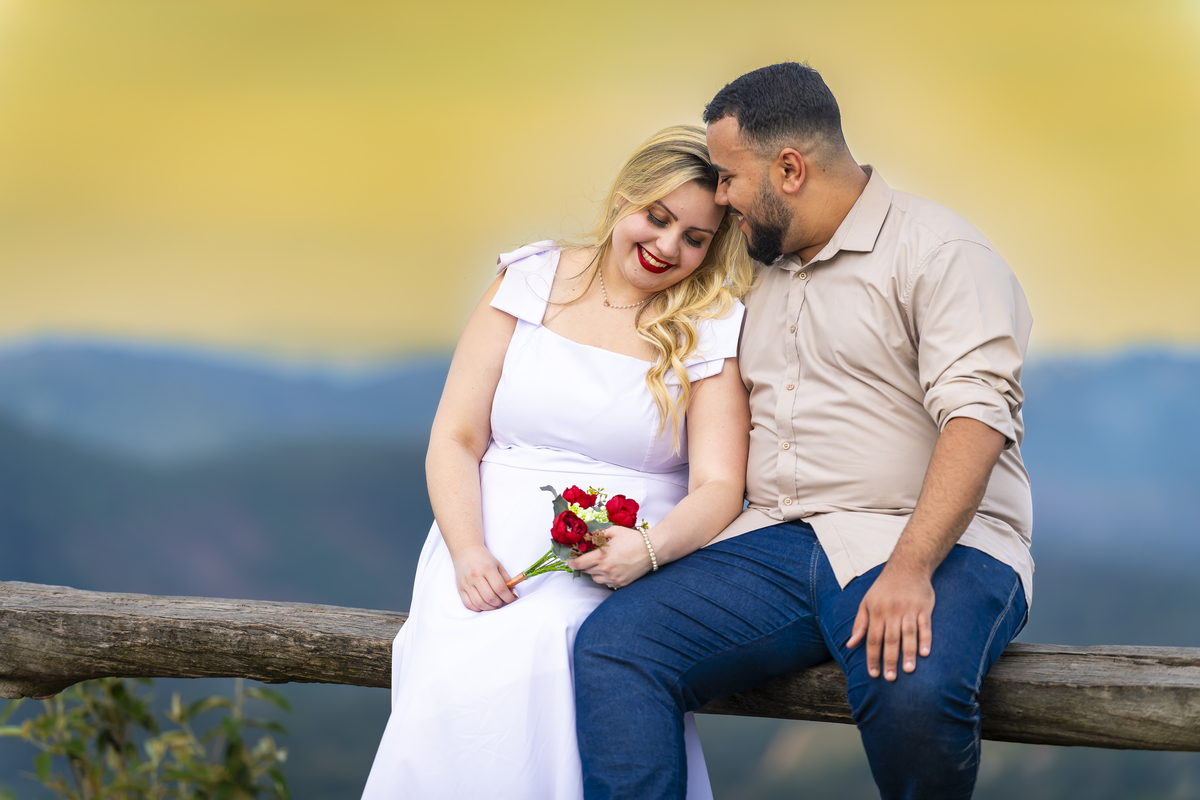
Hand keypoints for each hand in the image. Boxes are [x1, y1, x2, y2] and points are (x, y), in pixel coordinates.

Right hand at [452, 545, 516, 611]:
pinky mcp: (460, 588)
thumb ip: (506, 579)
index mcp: (487, 568)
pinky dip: (478, 608)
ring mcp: (466, 583)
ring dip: (490, 607)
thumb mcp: (498, 565)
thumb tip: (513, 594)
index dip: (508, 597)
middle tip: (502, 600)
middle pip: (490, 597)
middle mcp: (475, 576)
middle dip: (499, 603)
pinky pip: (469, 604)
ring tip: (494, 603)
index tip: (512, 599)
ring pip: (479, 603)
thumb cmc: (484, 558)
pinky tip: (484, 604)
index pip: (499, 588)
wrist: (465, 551)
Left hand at [567, 526, 652, 588]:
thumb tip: (585, 538)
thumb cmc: (632, 538)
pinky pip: (607, 583)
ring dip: (594, 572)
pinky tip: (612, 568)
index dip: (572, 563)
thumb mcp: (613, 531)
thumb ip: (597, 535)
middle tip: (588, 558)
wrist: (652, 550)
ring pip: (596, 579)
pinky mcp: (621, 584)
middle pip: (586, 571)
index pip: (579, 564)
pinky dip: (605, 577)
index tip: (569, 561)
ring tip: (602, 563)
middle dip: (584, 565)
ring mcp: (614, 579)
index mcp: (601, 557)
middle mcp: (606, 570)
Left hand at [845, 564, 934, 680]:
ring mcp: (908, 610)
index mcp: (876, 612)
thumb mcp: (866, 603)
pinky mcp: (923, 608)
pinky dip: (925, 639)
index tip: (873, 674)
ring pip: (908, 634)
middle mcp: (892, 612)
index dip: (872, 657)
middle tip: (890, 679)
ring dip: (908, 653)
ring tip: (908, 670)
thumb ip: (859, 625)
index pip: (872, 639)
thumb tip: (850, 645)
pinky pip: (925, 626)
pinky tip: (925, 653)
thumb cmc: (884, 588)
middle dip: (889, 660)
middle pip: (890, 639)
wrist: (907, 566)